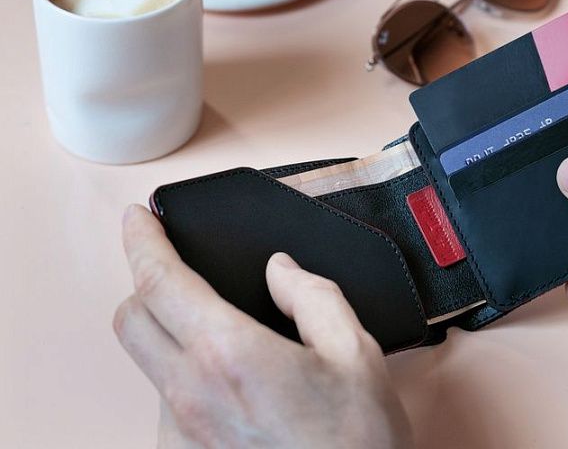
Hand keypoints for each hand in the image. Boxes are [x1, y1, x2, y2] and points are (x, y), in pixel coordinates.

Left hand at [114, 205, 411, 448]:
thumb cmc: (357, 445)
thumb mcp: (356, 353)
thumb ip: (314, 296)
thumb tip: (281, 271)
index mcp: (231, 354)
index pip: (160, 281)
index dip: (142, 241)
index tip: (137, 219)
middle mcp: (191, 395)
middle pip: (131, 318)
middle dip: (146, 284)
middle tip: (179, 273)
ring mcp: (181, 433)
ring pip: (149, 363)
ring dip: (172, 339)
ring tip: (230, 348)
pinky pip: (168, 402)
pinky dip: (188, 381)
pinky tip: (235, 392)